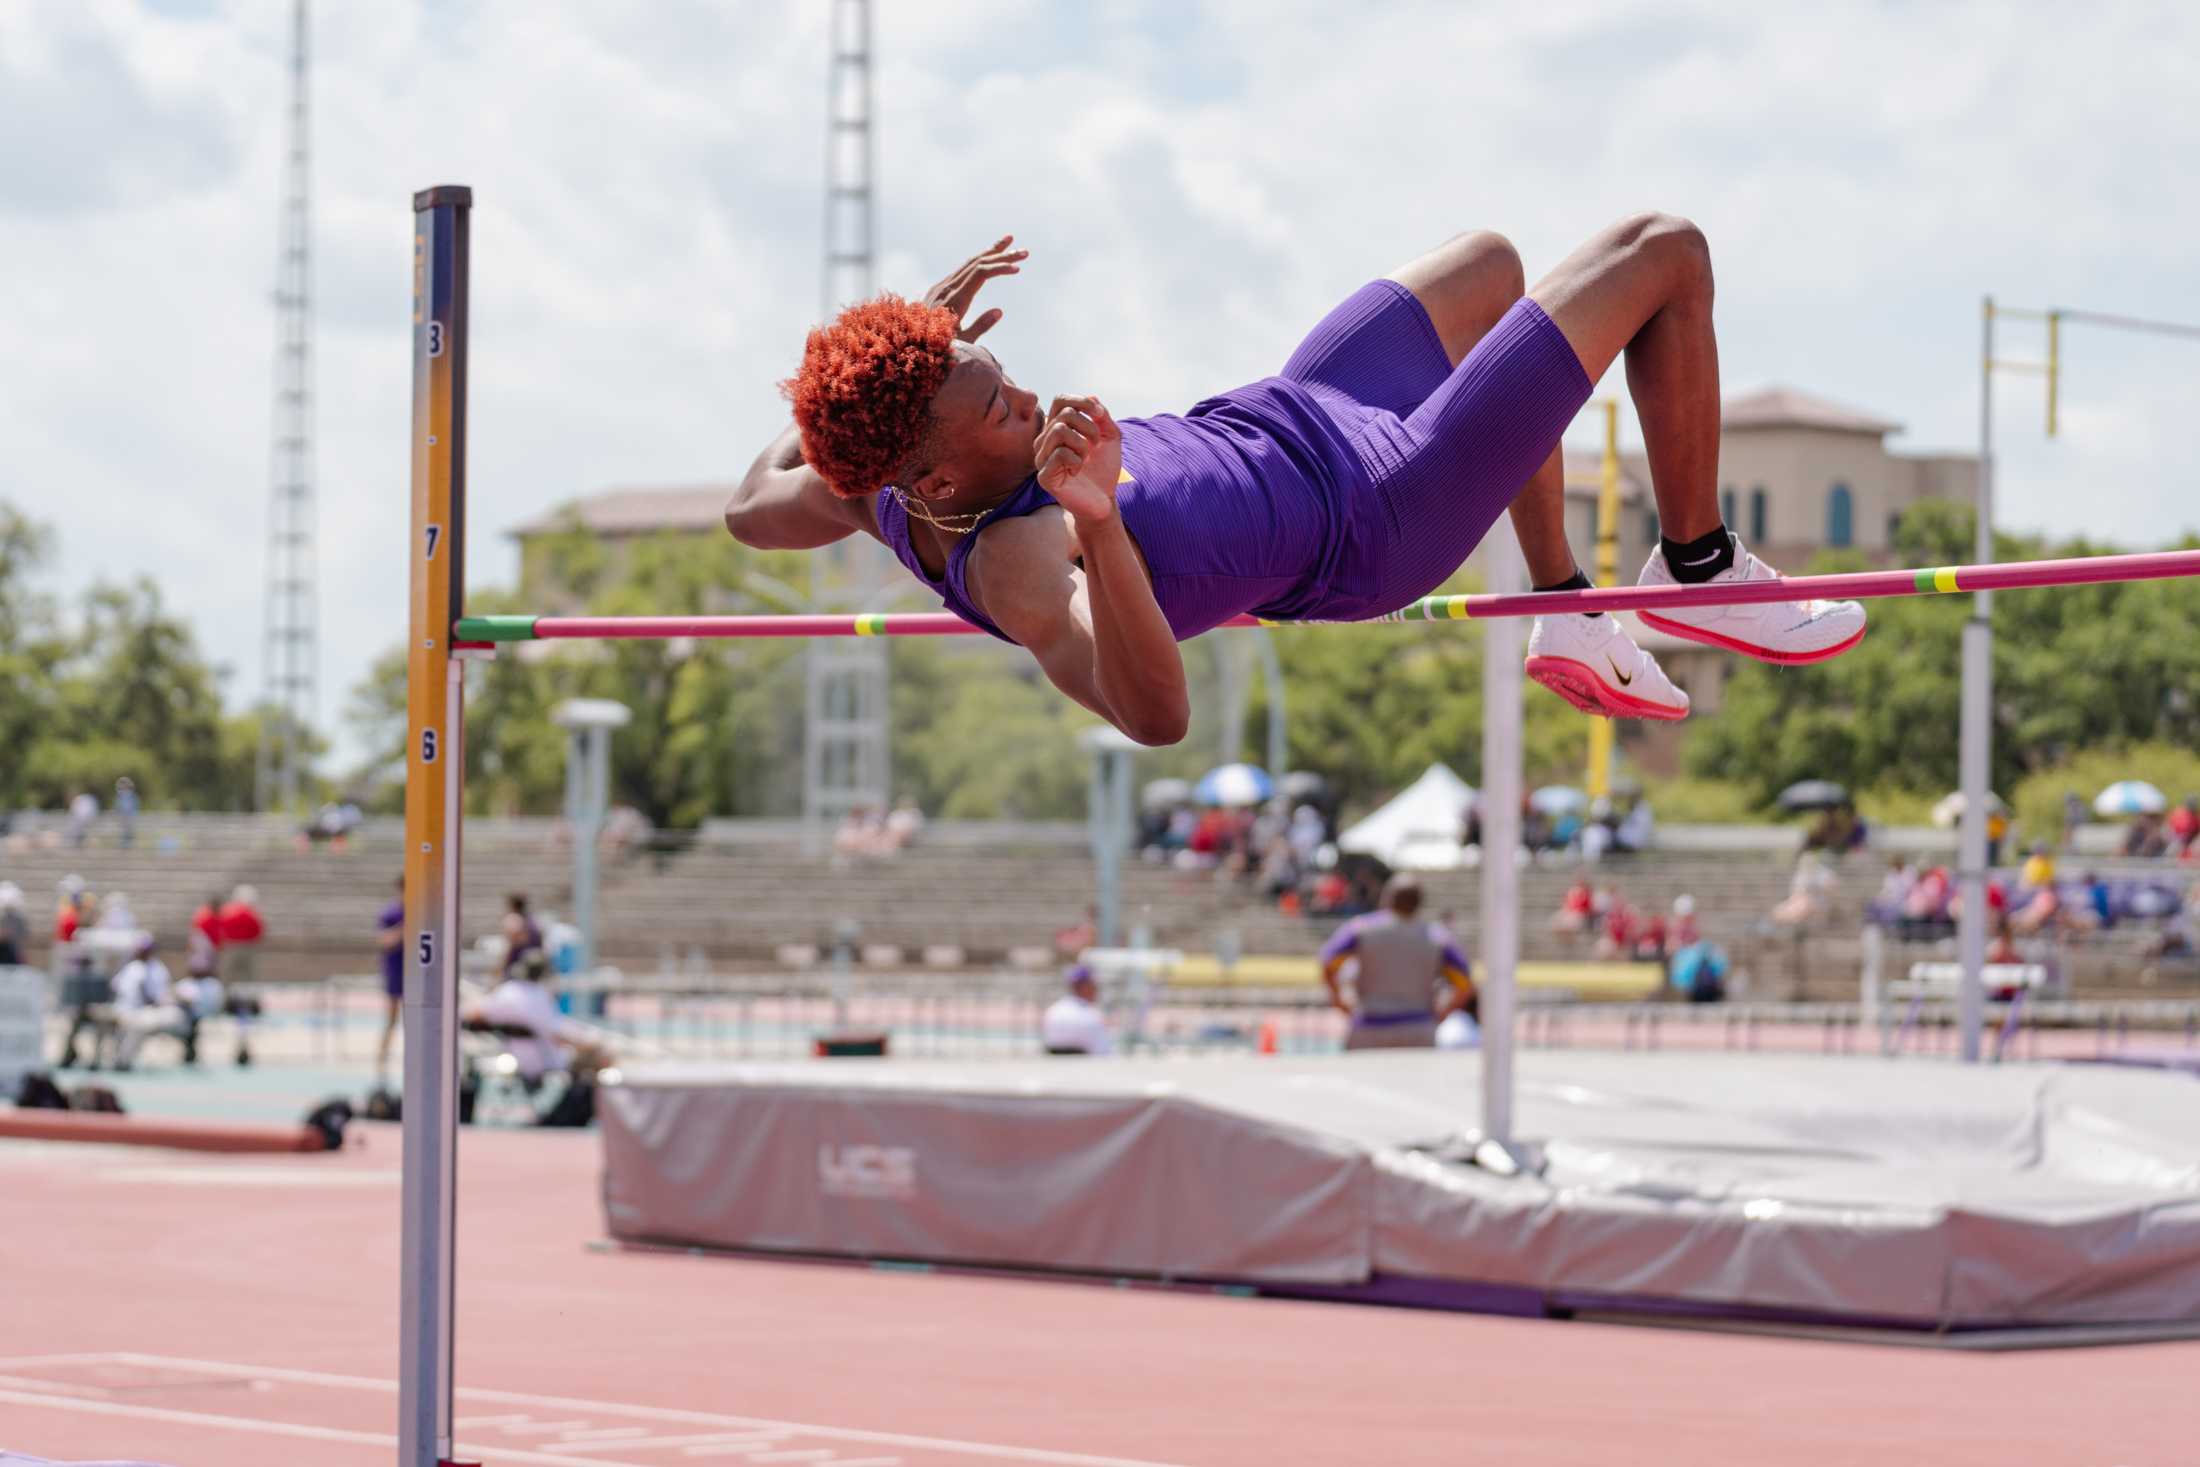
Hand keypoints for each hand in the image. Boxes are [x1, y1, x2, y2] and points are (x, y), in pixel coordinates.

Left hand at [923, 235, 1025, 342]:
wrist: (906, 347)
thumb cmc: (935, 350)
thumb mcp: (961, 344)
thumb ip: (980, 326)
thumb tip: (999, 310)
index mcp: (954, 299)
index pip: (980, 273)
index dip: (999, 268)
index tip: (1018, 269)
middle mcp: (947, 288)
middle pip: (977, 263)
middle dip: (1001, 255)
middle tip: (1024, 251)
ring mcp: (941, 287)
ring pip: (969, 263)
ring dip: (990, 253)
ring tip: (1008, 242)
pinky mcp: (939, 289)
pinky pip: (961, 270)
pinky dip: (978, 261)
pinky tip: (987, 258)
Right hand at [1034, 395, 1120, 524]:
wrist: (1104, 499)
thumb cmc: (1103, 468)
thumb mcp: (1110, 437)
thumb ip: (1102, 417)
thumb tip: (1092, 397)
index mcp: (1057, 428)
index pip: (1060, 400)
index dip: (1081, 402)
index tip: (1100, 414)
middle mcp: (1045, 441)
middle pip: (1064, 415)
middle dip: (1088, 426)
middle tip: (1096, 444)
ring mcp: (1041, 459)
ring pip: (1059, 431)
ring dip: (1082, 444)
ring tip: (1086, 458)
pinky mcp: (1044, 476)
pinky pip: (1059, 454)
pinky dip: (1076, 460)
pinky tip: (1077, 471)